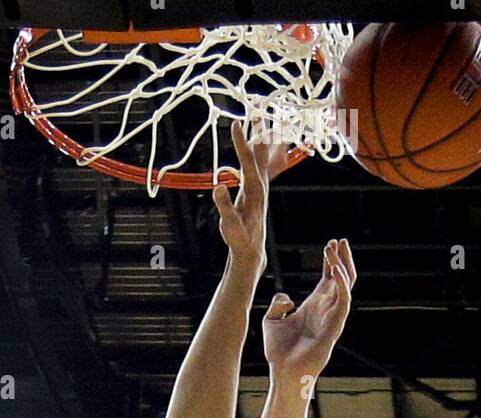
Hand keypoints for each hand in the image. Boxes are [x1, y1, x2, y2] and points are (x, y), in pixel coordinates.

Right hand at [213, 119, 293, 271]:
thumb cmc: (239, 238)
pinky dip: (261, 150)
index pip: (246, 159)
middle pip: (260, 150)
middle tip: (257, 105)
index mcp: (254, 188)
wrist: (251, 249)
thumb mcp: (229, 224)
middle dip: (259, 128)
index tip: (235, 123)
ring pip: (263, 154)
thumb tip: (217, 186)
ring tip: (260, 116)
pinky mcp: (257, 189)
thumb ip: (224, 205)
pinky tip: (260, 143)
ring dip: (261, 134)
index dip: (240, 142)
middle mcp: (260, 183)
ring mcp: (260, 185)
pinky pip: (261, 164)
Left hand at [262, 239, 354, 382]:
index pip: (328, 278)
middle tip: (338, 241)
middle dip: (341, 258)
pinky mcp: (335, 326)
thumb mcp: (271, 321)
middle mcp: (327, 309)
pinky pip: (344, 301)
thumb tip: (286, 298)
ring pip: (345, 285)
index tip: (330, 243)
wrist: (283, 372)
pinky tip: (335, 270)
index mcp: (315, 305)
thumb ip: (278, 304)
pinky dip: (341, 284)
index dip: (330, 260)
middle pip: (341, 277)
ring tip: (335, 249)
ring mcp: (333, 317)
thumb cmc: (279, 351)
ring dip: (341, 265)